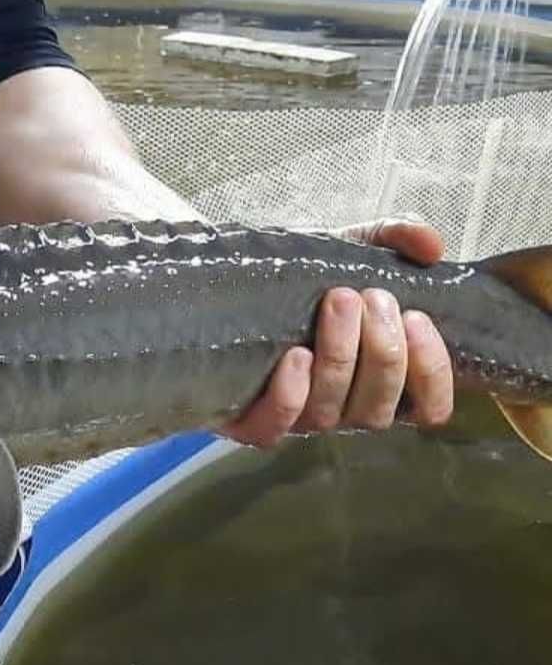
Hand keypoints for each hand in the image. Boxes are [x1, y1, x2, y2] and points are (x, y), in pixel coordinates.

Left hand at [220, 218, 453, 448]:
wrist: (233, 283)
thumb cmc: (305, 277)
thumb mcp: (352, 250)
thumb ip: (395, 239)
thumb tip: (431, 246)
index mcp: (380, 379)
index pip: (429, 407)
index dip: (432, 373)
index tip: (419, 320)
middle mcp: (345, 407)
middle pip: (378, 408)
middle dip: (384, 351)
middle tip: (373, 297)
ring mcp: (300, 418)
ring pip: (331, 412)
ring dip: (341, 356)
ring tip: (339, 301)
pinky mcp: (252, 421)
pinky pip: (277, 425)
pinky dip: (291, 394)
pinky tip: (297, 355)